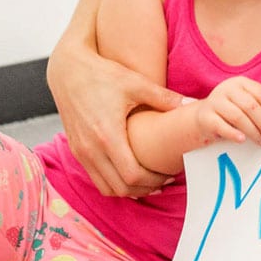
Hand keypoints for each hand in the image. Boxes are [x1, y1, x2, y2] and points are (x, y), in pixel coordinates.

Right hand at [46, 38, 184, 196]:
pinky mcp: (76, 150)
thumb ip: (164, 98)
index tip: (169, 173)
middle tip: (163, 180)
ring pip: (106, 188)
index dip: (154, 180)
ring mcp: (81, 152)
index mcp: (107, 135)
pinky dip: (113, 182)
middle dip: (145, 189)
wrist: (68, 70)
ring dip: (128, 189)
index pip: (133, 175)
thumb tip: (193, 105)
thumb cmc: (102, 75)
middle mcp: (91, 149)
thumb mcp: (135, 83)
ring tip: (148, 180)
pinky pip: (96, 178)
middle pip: (121, 188)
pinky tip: (128, 172)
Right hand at [194, 76, 260, 146]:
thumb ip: (260, 111)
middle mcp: (227, 89)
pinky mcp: (205, 116)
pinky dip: (233, 134)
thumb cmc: (231, 112)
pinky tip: (242, 140)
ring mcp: (215, 101)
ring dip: (253, 131)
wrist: (203, 117)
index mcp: (240, 83)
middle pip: (250, 106)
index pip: (260, 94)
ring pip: (238, 116)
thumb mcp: (245, 106)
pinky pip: (221, 126)